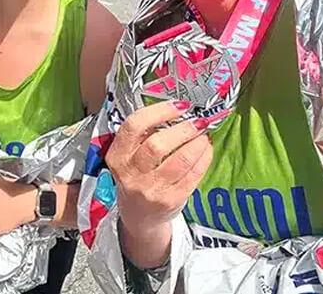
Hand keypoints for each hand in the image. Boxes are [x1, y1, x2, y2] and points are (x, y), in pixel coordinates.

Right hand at [105, 102, 212, 266]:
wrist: (139, 215)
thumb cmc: (137, 178)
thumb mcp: (129, 156)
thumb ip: (144, 135)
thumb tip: (178, 111)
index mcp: (117, 156)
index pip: (133, 126)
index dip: (159, 112)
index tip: (179, 106)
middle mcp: (130, 174)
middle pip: (157, 145)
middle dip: (183, 129)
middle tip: (197, 121)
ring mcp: (150, 190)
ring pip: (180, 161)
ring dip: (197, 143)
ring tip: (204, 134)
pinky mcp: (170, 201)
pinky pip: (192, 175)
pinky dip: (203, 158)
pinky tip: (205, 150)